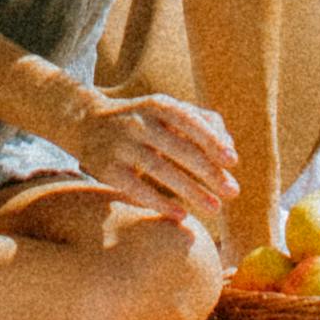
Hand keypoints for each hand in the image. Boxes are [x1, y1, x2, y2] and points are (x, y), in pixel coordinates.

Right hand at [59, 83, 238, 231]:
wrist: (86, 122)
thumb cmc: (142, 120)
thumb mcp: (166, 111)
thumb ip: (200, 123)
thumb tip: (230, 148)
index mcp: (158, 105)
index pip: (189, 120)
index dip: (212, 140)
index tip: (232, 161)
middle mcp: (139, 122)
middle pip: (179, 148)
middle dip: (208, 172)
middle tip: (233, 191)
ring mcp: (121, 144)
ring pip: (160, 169)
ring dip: (191, 190)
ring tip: (215, 208)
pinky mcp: (107, 168)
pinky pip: (137, 188)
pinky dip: (160, 202)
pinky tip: (182, 214)